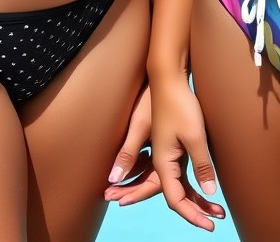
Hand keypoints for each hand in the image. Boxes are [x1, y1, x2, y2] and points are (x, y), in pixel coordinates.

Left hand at [104, 82, 160, 205]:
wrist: (168, 76)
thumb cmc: (155, 100)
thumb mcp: (139, 127)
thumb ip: (128, 154)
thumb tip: (113, 179)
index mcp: (165, 157)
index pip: (151, 187)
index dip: (135, 196)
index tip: (119, 202)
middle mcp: (168, 155)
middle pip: (151, 183)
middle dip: (132, 191)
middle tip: (110, 196)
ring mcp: (169, 146)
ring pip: (151, 172)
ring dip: (134, 180)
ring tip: (115, 185)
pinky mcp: (167, 138)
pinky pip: (152, 159)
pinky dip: (140, 166)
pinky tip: (132, 164)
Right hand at [150, 75, 224, 230]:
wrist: (169, 80)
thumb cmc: (180, 106)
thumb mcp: (194, 137)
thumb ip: (202, 166)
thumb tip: (210, 192)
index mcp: (163, 163)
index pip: (175, 199)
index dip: (191, 215)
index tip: (209, 224)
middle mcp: (163, 162)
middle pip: (177, 195)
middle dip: (196, 210)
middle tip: (218, 218)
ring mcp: (168, 154)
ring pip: (181, 184)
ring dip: (197, 197)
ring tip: (218, 208)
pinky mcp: (175, 145)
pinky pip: (183, 171)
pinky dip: (195, 182)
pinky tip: (208, 185)